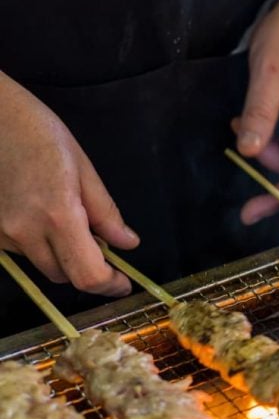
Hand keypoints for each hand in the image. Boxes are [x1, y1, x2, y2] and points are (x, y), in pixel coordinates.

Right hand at [0, 73, 137, 295]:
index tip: (123, 282)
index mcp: (58, 215)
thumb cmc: (39, 133)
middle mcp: (25, 232)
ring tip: (73, 224)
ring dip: (64, 257)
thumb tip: (127, 244)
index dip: (109, 285)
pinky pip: (23, 252)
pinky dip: (40, 245)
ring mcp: (2, 234)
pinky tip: (44, 217)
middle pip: (65, 276)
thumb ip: (106, 212)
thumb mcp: (84, 168)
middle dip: (90, 270)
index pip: (87, 275)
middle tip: (105, 251)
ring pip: (43, 265)